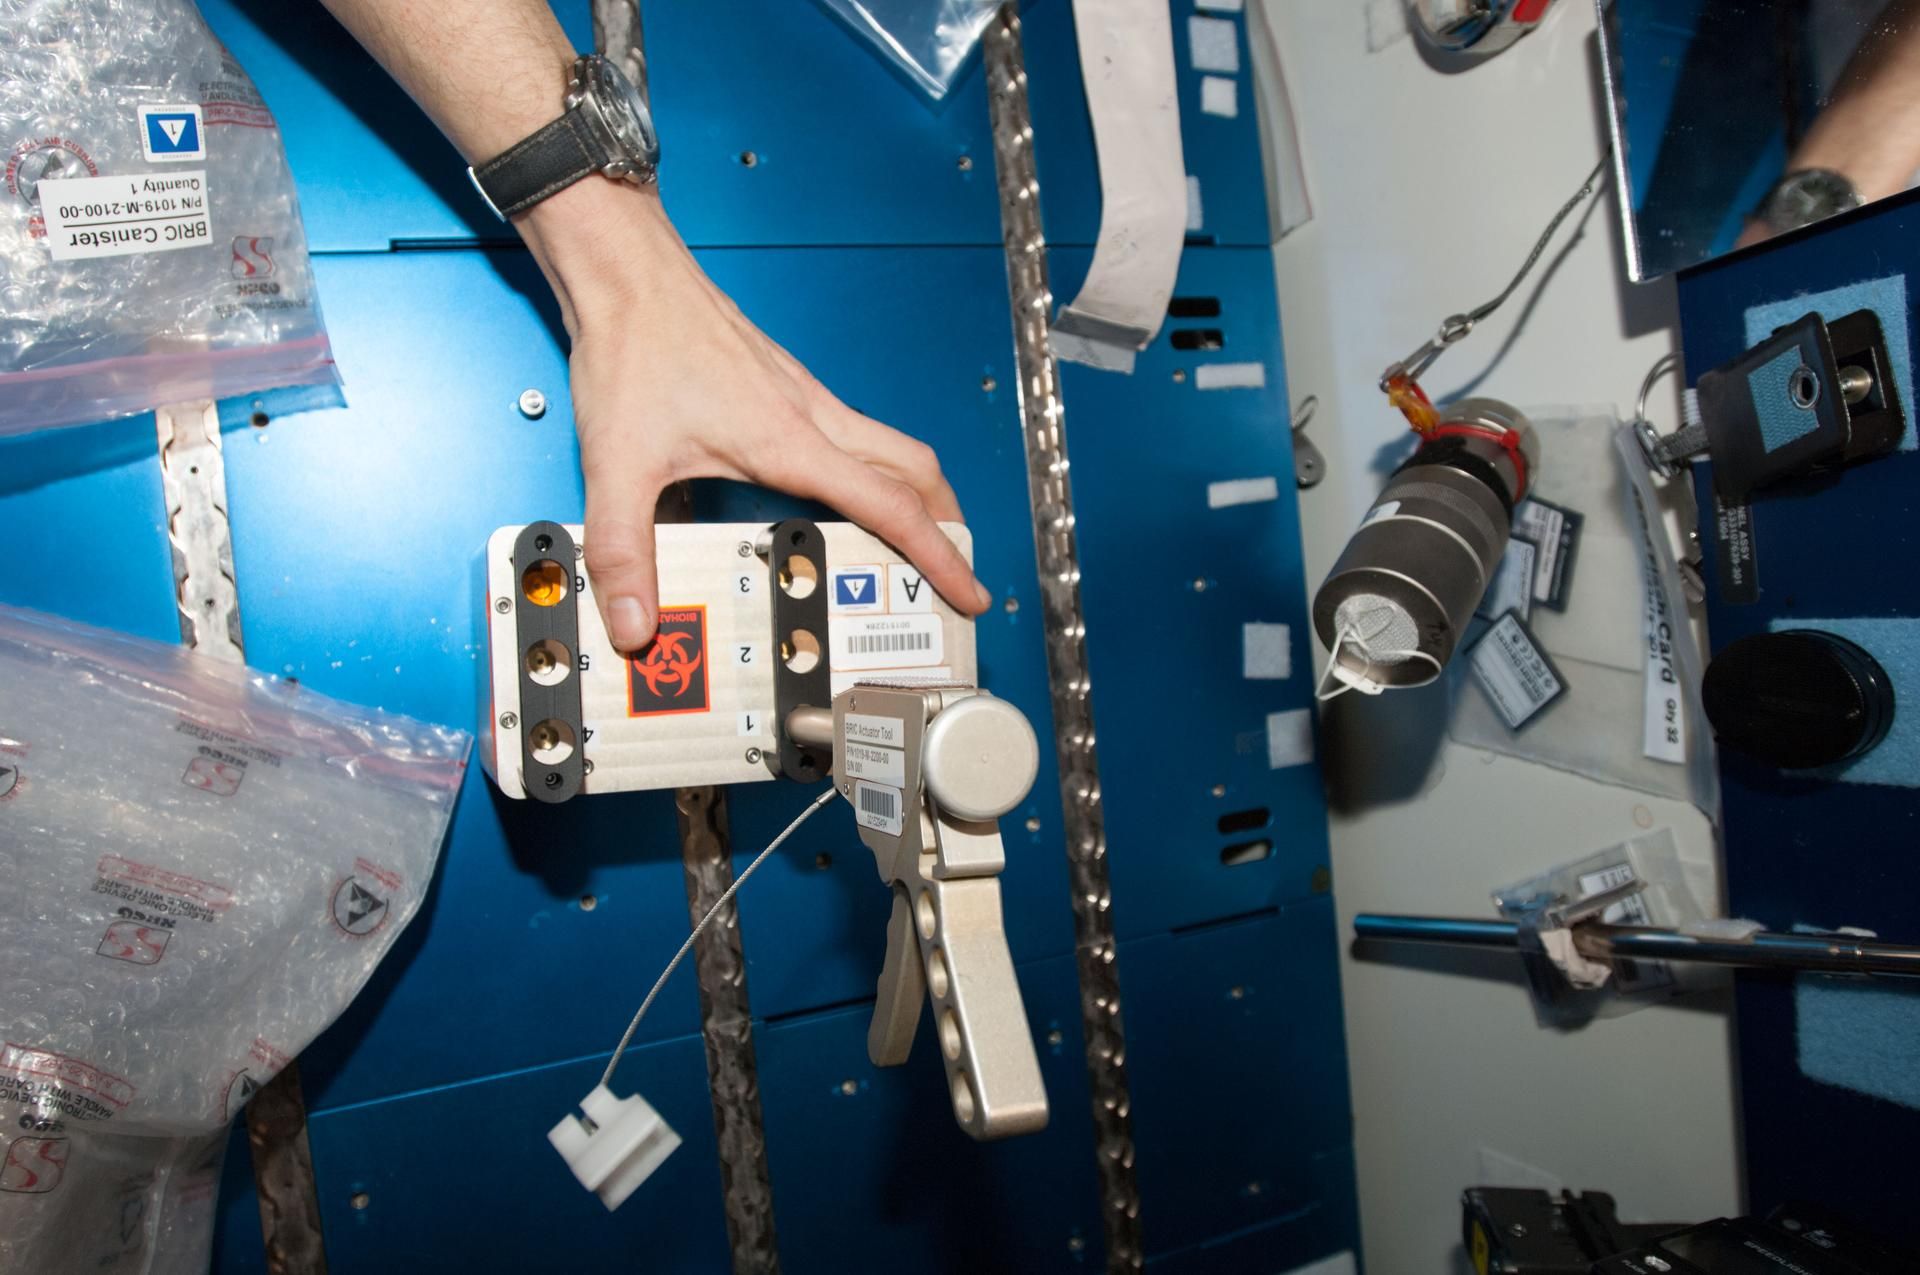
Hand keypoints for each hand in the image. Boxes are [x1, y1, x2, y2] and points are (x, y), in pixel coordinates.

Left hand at [520, 180, 990, 650]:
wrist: (626, 271)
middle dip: (946, 523)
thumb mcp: (618, 464)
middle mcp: (811, 415)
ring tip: (906, 540)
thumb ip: (623, 550)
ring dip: (910, 493)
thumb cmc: (632, 348)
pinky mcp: (781, 382)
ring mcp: (801, 395)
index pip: (892, 508)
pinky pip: (847, 432)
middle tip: (953, 570)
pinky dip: (865, 468)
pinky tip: (827, 491)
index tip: (969, 590)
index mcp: (791, 442)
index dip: (940, 557)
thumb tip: (632, 623)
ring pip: (885, 447)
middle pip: (914, 470)